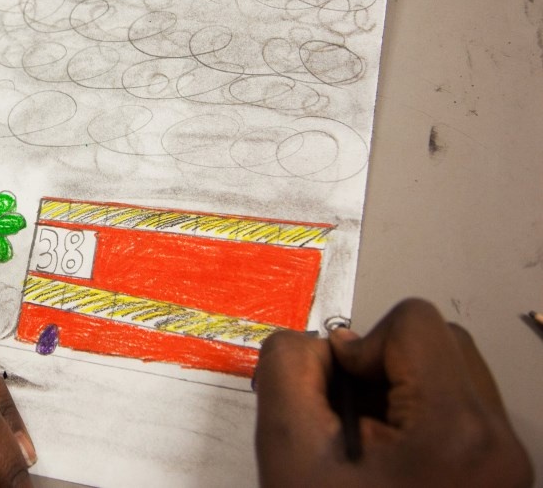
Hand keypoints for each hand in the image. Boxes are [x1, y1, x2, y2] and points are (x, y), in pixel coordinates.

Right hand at [253, 298, 532, 487]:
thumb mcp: (290, 457)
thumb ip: (288, 373)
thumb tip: (308, 345)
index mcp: (457, 432)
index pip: (415, 324)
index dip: (360, 345)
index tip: (335, 390)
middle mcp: (500, 446)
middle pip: (441, 344)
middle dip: (382, 366)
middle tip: (346, 417)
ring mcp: (509, 468)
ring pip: (454, 377)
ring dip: (400, 391)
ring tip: (366, 446)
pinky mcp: (504, 483)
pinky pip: (463, 417)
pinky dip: (419, 421)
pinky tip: (389, 466)